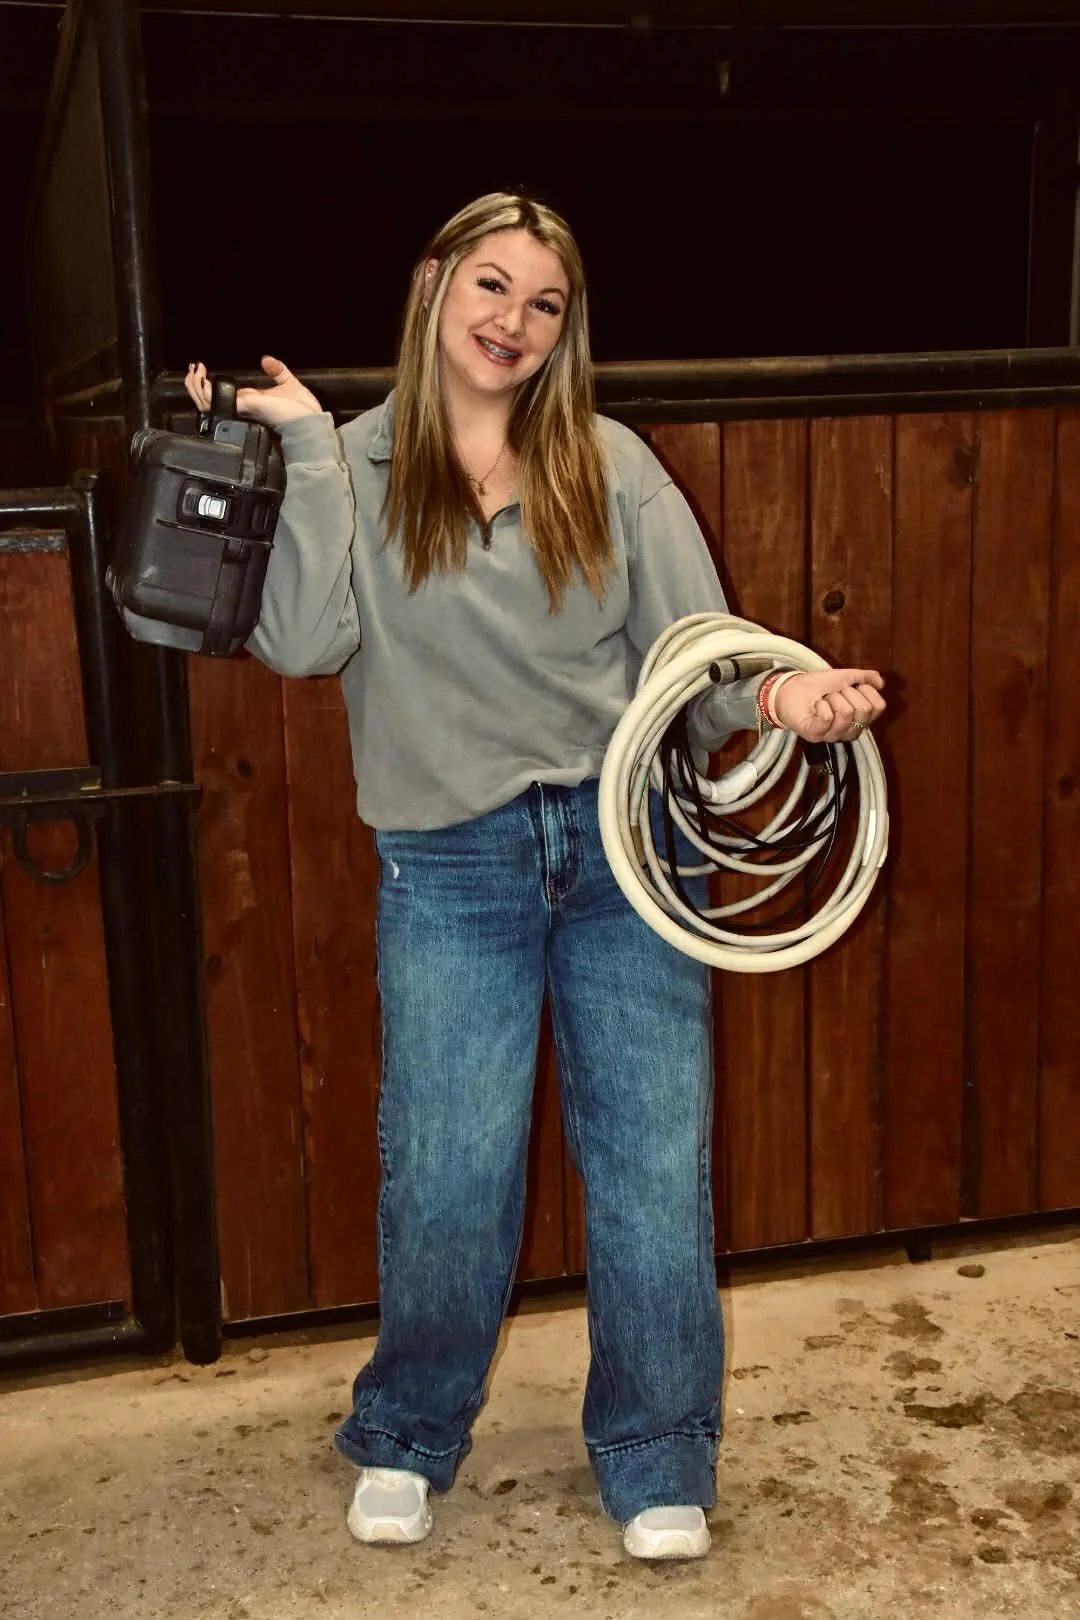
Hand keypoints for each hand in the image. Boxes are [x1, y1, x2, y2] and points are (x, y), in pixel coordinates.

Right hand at [184, 355, 322, 427]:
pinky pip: (219, 402)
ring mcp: (243, 409)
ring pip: (208, 403)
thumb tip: (265, 359)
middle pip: (209, 401)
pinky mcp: (245, 406)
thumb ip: (277, 370)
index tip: (203, 369)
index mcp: (251, 402)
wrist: (311, 423)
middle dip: (196, 385)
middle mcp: (244, 408)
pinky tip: (201, 381)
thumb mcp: (289, 384)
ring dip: (196, 386)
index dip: (209, 385)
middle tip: (193, 369)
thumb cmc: (303, 411)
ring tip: (193, 372)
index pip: (222, 396)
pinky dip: (206, 391)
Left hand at [772, 668, 885, 743]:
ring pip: (846, 713)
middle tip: (833, 693)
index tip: (851, 686)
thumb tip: (881, 682)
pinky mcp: (815, 735)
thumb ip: (865, 678)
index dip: (866, 690)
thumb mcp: (844, 676)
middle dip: (847, 693)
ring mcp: (832, 735)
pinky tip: (814, 707)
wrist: (789, 688)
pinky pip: (828, 718)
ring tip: (822, 700)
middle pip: (864, 710)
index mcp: (858, 719)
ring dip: (832, 698)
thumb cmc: (815, 685)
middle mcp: (848, 730)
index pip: (878, 707)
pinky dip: (820, 705)